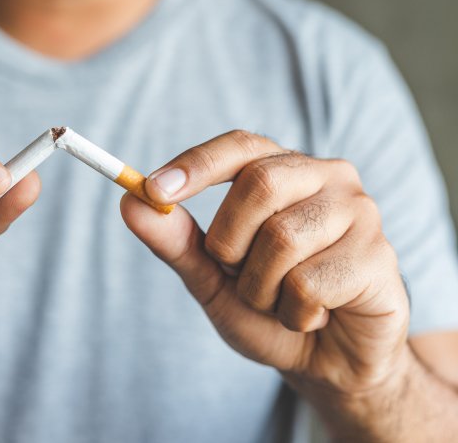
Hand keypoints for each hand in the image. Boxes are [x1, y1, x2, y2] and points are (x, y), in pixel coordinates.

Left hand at [121, 130, 409, 395]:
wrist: (326, 363)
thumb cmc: (268, 308)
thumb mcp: (211, 277)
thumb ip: (176, 241)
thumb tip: (129, 202)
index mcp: (285, 170)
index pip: (240, 146)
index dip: (196, 164)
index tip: (152, 189)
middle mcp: (327, 177)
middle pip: (259, 184)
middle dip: (229, 242)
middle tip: (238, 273)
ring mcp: (359, 212)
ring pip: (282, 239)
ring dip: (260, 288)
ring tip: (281, 301)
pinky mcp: (378, 256)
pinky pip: (309, 283)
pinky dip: (293, 313)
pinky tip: (312, 316)